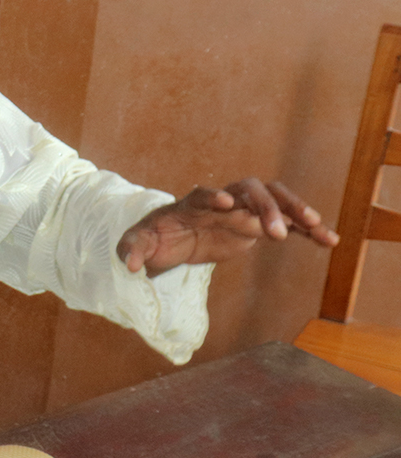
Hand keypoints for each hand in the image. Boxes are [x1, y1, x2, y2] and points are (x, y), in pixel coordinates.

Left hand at [118, 178, 339, 276]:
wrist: (172, 237)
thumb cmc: (155, 237)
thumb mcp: (139, 243)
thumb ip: (132, 249)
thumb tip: (130, 266)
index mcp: (191, 204)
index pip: (203, 194)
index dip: (212, 196)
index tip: (223, 202)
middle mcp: (222, 200)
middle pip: (248, 191)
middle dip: (263, 207)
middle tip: (275, 232)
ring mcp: (243, 209)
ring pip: (274, 199)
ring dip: (293, 209)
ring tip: (315, 225)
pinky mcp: (257, 224)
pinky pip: (287, 222)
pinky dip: (307, 228)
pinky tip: (328, 240)